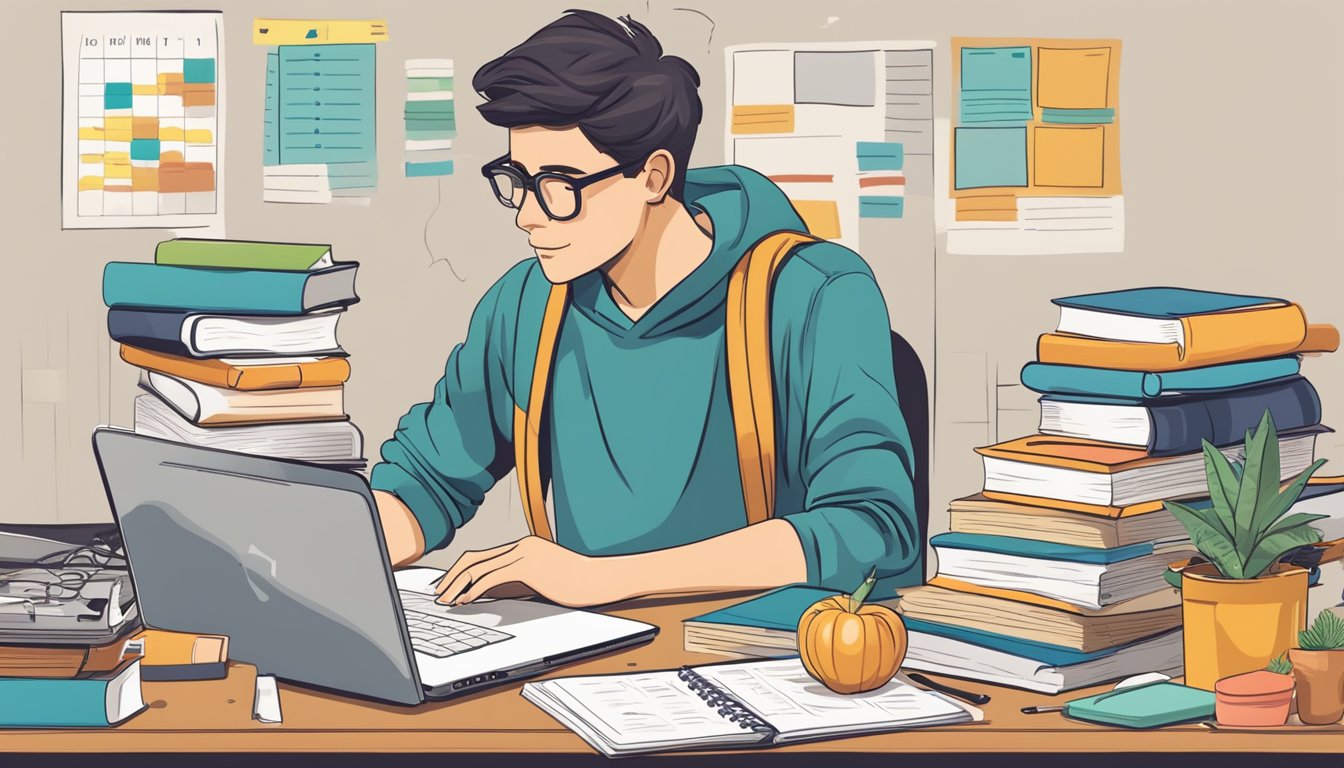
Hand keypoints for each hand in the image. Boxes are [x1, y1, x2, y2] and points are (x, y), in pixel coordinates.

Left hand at [432, 536, 630, 607]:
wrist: (599, 579)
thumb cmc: (575, 583)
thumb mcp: (542, 580)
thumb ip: (517, 582)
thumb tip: (489, 595)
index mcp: (522, 547)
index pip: (481, 556)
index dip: (459, 571)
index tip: (447, 586)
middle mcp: (519, 546)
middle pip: (472, 558)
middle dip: (451, 577)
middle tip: (438, 594)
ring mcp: (523, 553)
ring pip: (477, 567)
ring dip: (457, 585)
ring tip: (446, 600)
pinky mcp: (527, 566)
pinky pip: (491, 577)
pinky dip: (474, 590)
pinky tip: (466, 601)